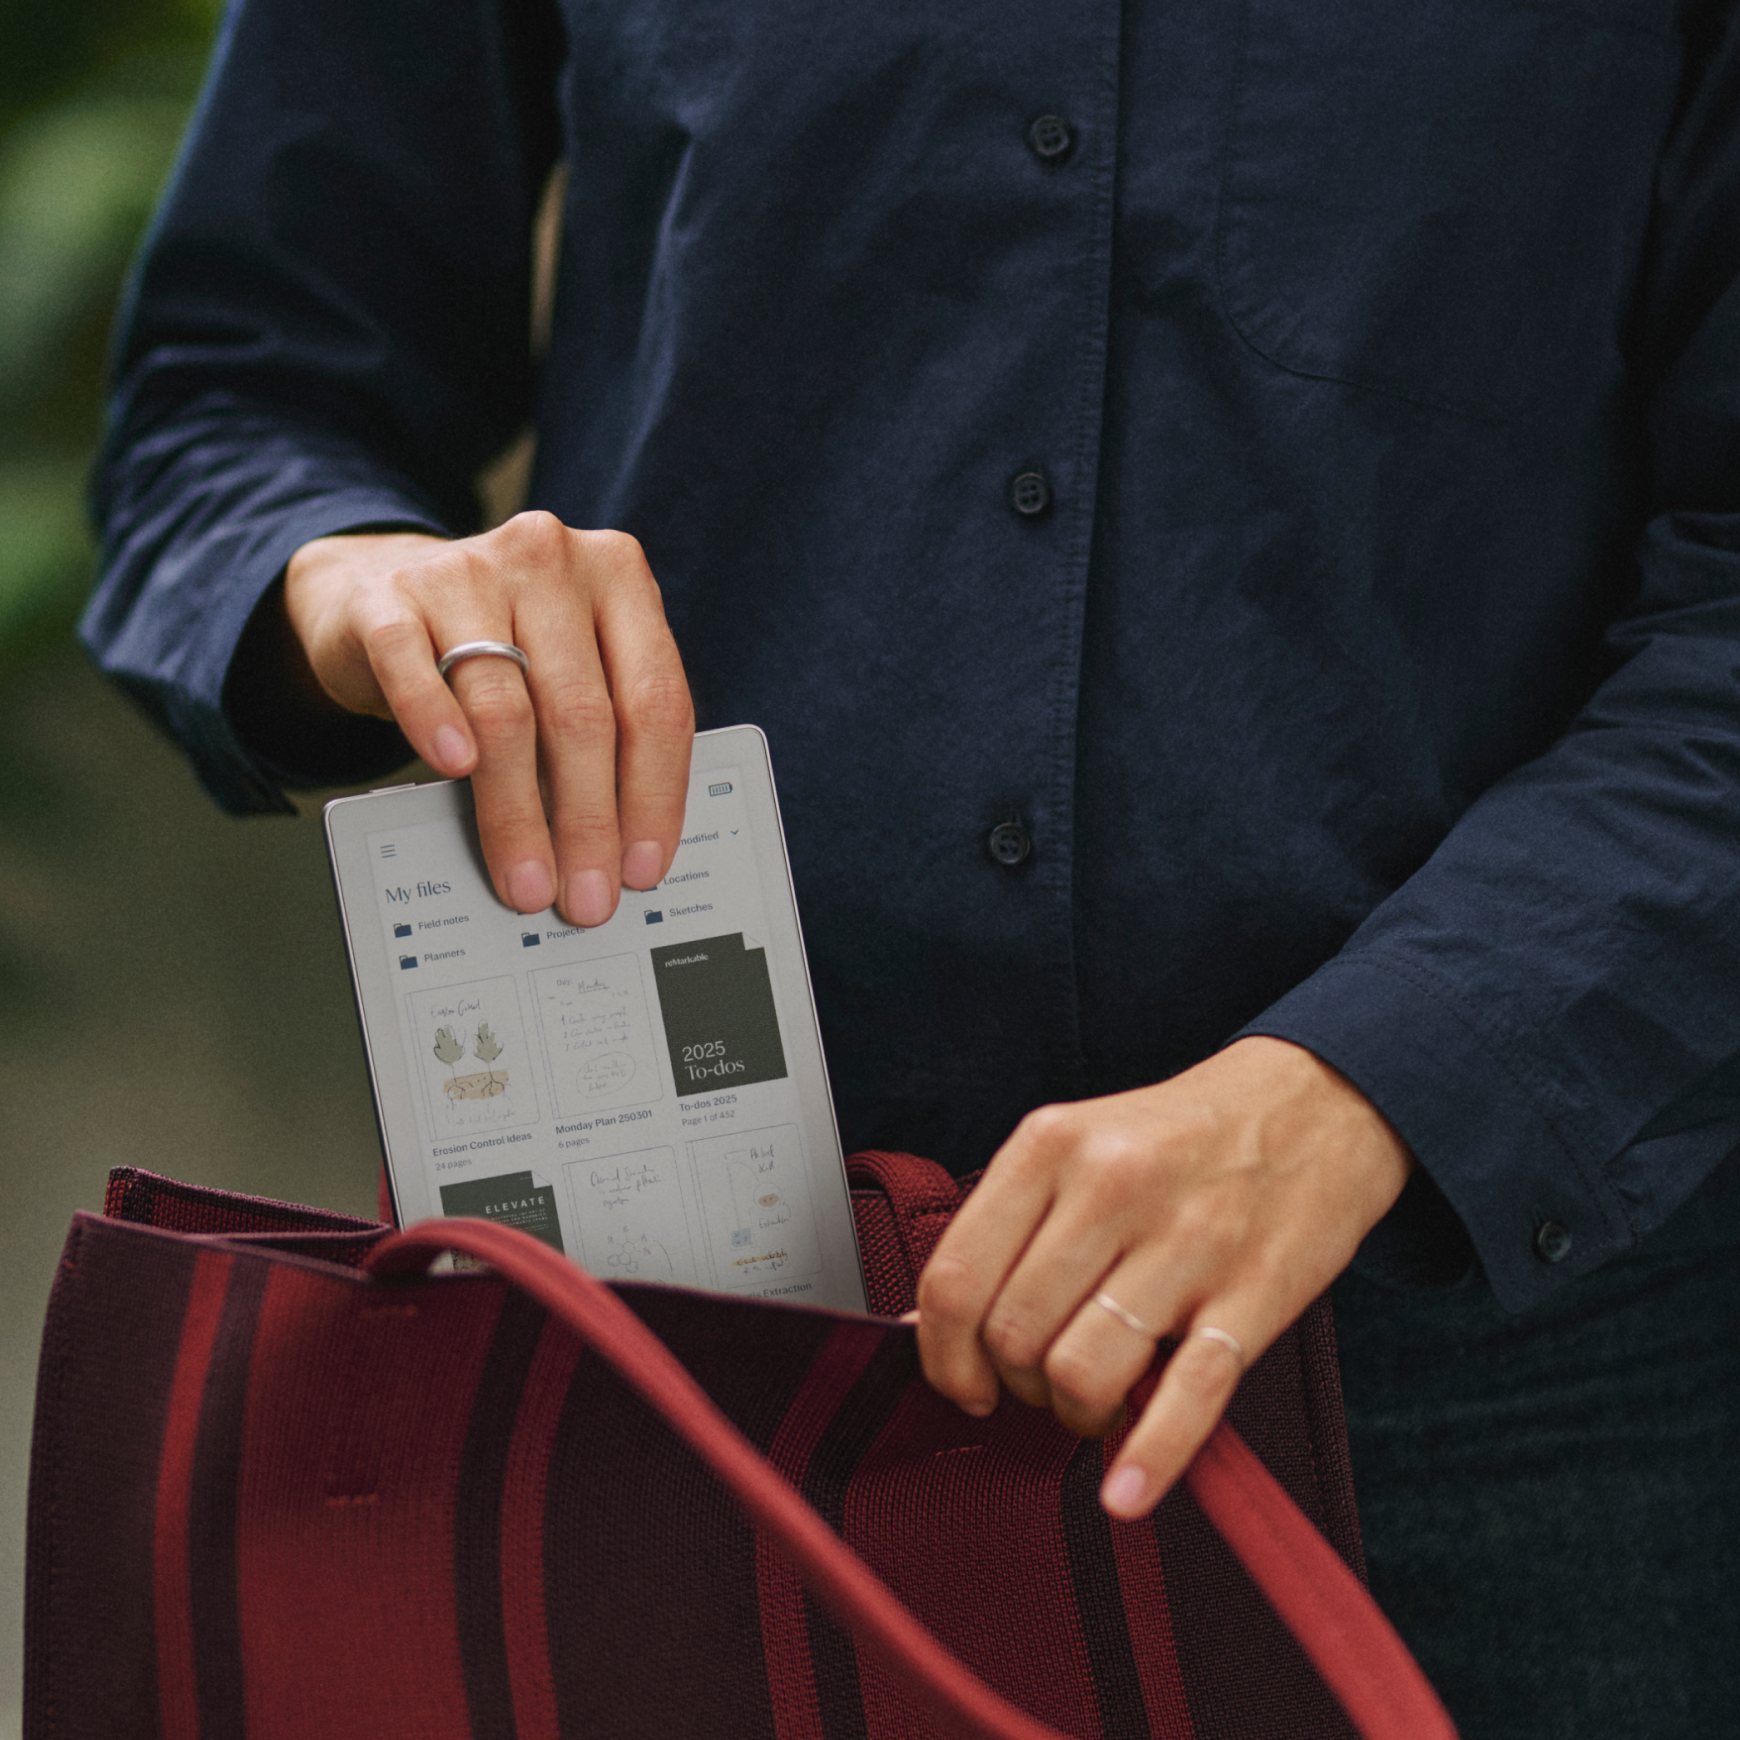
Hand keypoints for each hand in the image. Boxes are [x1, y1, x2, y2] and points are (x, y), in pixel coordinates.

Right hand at [283, 513, 693, 926]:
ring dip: (518, 811)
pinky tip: (454, 770)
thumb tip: (622, 845)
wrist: (380, 587)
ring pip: (506, 710)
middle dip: (588, 821)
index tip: (643, 866)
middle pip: (583, 713)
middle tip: (586, 893)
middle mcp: (549, 562)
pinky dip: (437, 725)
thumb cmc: (497, 640)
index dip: (655, 793)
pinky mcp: (389, 600)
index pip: (656, 699)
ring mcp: (466, 573)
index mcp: (619, 576)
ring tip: (527, 877)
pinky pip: (415, 671)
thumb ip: (607, 723)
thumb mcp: (569, 661)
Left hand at [914, 1037, 1413, 1518]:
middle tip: (1043, 1382)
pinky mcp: (1254, 1293)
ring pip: (1081, 1372)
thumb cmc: (1179, 1136)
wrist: (1313, 1102)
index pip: (955, 1279)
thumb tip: (923, 1325)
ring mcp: (1186, 1240)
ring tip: (1095, 1401)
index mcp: (1051, 1145)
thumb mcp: (1076, 1146)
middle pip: (1015, 1336)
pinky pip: (1186, 1397)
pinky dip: (1149, 1458)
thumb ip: (1004, 1228)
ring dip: (1077, 1414)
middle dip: (1017, 1386)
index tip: (963, 1384)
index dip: (944, 1355)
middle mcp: (1111, 1186)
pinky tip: (1125, 1491)